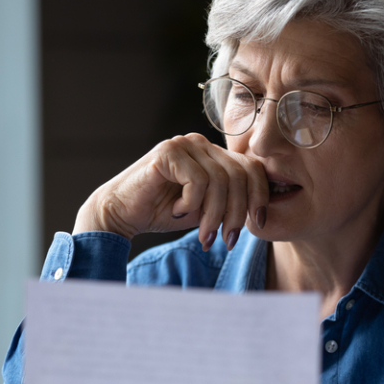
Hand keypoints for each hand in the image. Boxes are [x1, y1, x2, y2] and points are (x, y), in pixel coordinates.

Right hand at [72, 133, 268, 250]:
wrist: (121, 214)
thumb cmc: (163, 212)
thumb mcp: (207, 210)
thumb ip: (231, 203)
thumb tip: (263, 214)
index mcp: (214, 154)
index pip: (252, 168)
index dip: (259, 197)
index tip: (259, 224)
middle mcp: (201, 144)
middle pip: (239, 175)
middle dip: (236, 213)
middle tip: (225, 239)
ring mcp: (184, 144)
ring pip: (220, 180)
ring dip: (214, 215)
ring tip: (203, 234)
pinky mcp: (167, 152)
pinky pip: (197, 181)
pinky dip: (191, 204)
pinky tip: (177, 211)